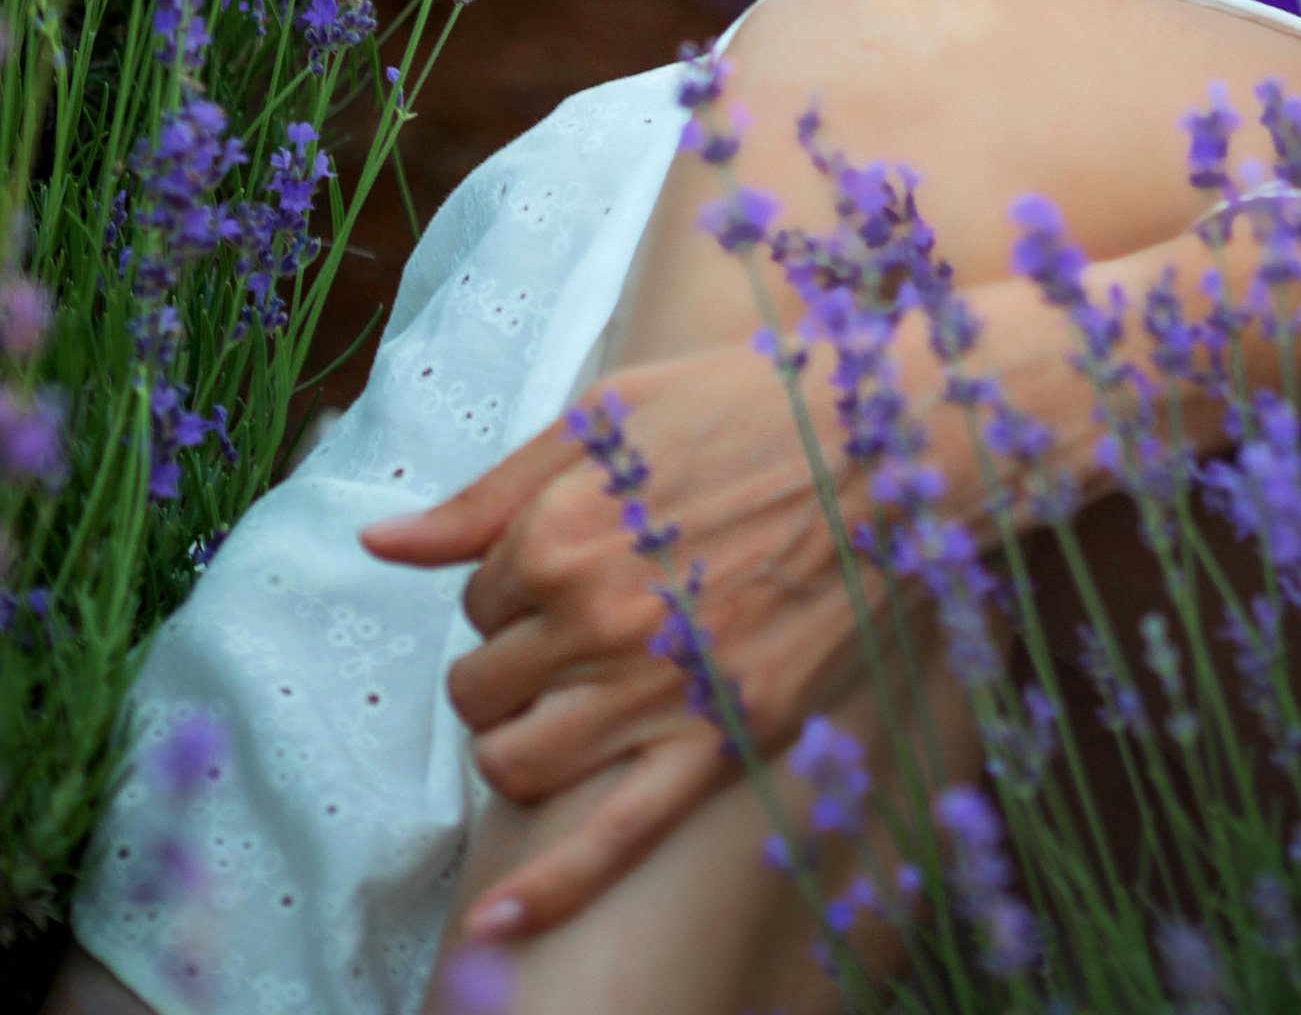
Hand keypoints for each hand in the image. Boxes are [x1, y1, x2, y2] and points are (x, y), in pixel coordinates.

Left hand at [360, 341, 884, 943]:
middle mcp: (594, 617)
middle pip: (482, 686)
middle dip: (509, 666)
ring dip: (515, 746)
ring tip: (556, 714)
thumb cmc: (753, 408)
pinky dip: (548, 889)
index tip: (573, 562)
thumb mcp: (614, 413)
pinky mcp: (719, 739)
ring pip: (516, 763)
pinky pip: (613, 837)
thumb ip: (493, 490)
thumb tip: (380, 544)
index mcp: (560, 529)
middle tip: (568, 634)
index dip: (516, 583)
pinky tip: (495, 919)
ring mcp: (656, 687)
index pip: (478, 598)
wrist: (894, 443)